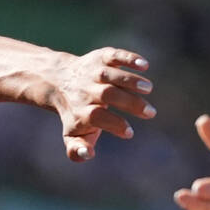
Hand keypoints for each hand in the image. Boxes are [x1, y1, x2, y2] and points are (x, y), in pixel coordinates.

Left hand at [47, 47, 155, 161]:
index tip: (129, 132)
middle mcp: (85, 91)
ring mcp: (93, 72)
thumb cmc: (75, 114)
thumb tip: (89, 154)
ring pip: (111, 74)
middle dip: (130, 103)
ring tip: (149, 88)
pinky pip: (114, 55)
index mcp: (80, 112)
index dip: (114, 124)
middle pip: (107, 94)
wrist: (58, 82)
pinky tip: (145, 65)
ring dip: (131, 80)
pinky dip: (129, 58)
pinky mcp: (100, 58)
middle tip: (150, 112)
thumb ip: (77, 150)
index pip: (97, 117)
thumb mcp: (71, 135)